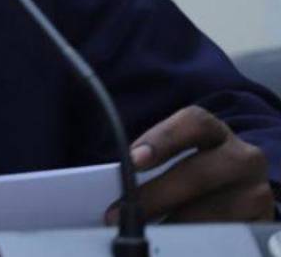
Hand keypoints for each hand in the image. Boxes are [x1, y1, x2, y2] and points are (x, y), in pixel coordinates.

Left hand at [104, 105, 273, 223]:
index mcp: (214, 132)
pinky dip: (201, 240)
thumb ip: (149, 165)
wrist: (237, 195)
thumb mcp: (176, 159)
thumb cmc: (194, 174)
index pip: (193, 123)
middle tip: (125, 213)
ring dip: (176, 223)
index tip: (133, 161)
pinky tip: (179, 243)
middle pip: (198, 173)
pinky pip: (230, 233)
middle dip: (157, 195)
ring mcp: (256, 190)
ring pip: (215, 209)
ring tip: (149, 233)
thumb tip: (103, 184)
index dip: (163, 139)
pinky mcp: (263, 220)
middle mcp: (242, 156)